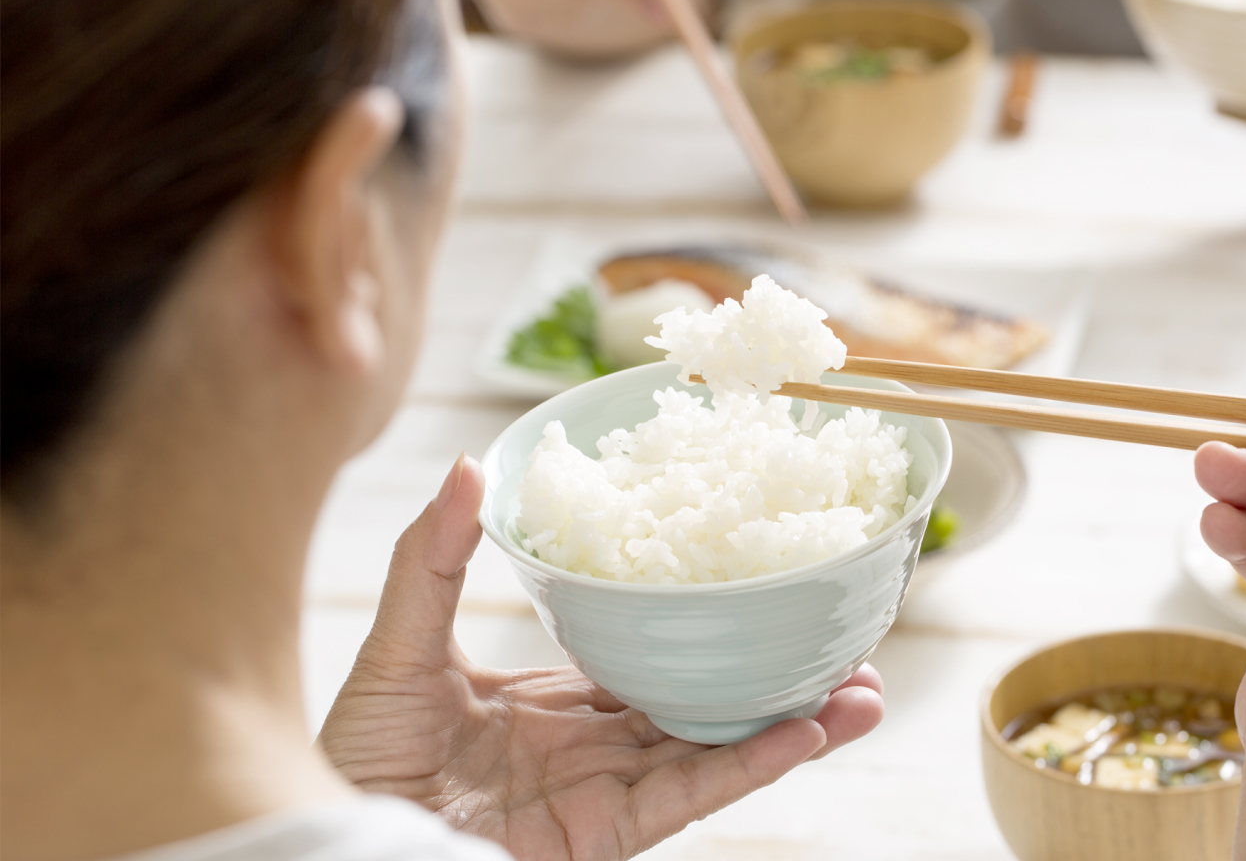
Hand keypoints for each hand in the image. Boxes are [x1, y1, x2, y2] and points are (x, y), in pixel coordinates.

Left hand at [318, 455, 883, 859]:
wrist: (334, 835)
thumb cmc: (356, 757)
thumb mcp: (400, 645)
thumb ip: (435, 561)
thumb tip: (467, 465)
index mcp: (559, 702)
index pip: (653, 651)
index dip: (711, 619)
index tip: (764, 575)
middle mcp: (596, 747)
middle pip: (707, 700)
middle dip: (780, 672)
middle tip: (851, 634)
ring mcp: (607, 793)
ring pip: (720, 748)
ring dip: (797, 721)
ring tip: (867, 687)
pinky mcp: (608, 836)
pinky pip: (691, 795)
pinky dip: (752, 765)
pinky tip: (808, 732)